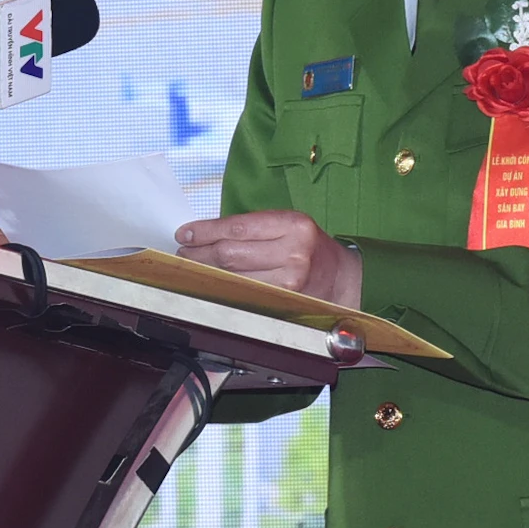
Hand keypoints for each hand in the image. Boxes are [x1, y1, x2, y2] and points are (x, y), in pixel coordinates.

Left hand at [175, 210, 362, 307]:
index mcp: (294, 224)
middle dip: (200, 252)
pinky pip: (244, 293)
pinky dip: (224, 288)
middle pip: (231, 254)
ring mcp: (289, 281)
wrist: (344, 279)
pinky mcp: (285, 302)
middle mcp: (293, 252)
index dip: (205, 231)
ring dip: (207, 272)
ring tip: (193, 266)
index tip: (185, 234)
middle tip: (184, 252)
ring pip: (234, 277)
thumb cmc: (311, 248)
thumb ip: (254, 228)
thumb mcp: (290, 225)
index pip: (237, 227)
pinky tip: (213, 283)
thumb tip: (207, 234)